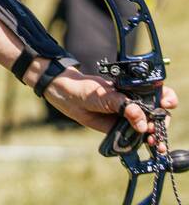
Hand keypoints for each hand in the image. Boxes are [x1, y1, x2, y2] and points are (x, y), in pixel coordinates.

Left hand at [43, 67, 178, 149]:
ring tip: (153, 141)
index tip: (165, 105)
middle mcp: (137, 104)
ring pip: (150, 127)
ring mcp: (131, 117)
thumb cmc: (88, 90)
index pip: (160, 93)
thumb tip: (142, 122)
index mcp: (136, 90)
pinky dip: (145, 142)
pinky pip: (138, 137)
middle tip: (153, 127)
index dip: (167, 99)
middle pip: (159, 114)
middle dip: (161, 122)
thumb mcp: (107, 95)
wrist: (70, 99)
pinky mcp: (124, 129)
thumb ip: (125, 106)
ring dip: (156, 135)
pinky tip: (149, 145)